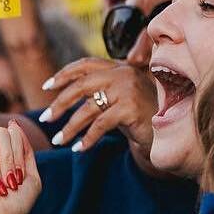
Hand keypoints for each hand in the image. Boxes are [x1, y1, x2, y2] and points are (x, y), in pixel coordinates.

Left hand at [38, 55, 158, 157]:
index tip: (47, 87)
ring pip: (88, 108)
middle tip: (46, 118)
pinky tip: (79, 149)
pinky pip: (100, 125)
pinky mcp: (130, 109)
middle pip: (82, 85)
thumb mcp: (120, 99)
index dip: (64, 74)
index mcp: (118, 67)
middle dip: (60, 103)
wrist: (168, 130)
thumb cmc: (141, 116)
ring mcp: (127, 90)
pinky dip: (87, 138)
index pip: (85, 64)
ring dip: (70, 127)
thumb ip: (101, 92)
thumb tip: (65, 97)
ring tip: (59, 140)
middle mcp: (122, 74)